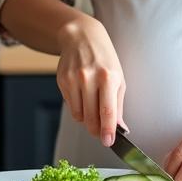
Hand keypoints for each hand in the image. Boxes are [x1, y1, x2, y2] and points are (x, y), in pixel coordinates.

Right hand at [55, 17, 125, 146]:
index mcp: (108, 78)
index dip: (107, 131)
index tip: (108, 142)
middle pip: (90, 117)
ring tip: (92, 109)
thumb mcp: (119, 79)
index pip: (107, 111)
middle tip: (101, 134)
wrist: (82, 37)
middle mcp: (89, 78)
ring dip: (86, 119)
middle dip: (96, 130)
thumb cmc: (105, 59)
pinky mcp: (62, 80)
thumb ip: (118, 106)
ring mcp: (73, 79)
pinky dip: (78, 108)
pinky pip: (70, 106)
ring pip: (78, 115)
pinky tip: (83, 96)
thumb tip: (119, 128)